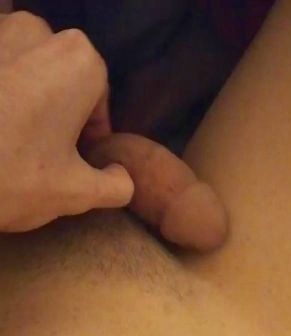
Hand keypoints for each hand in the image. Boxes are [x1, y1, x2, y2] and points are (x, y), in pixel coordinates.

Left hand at [0, 13, 133, 230]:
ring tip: (9, 140)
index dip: (90, 130)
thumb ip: (114, 185)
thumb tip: (122, 177)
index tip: (77, 158)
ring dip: (21, 97)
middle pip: (58, 75)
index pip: (98, 94)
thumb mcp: (75, 194)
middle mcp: (35, 31)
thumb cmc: (11, 176)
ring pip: (19, 67)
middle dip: (56, 109)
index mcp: (78, 60)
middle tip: (42, 152)